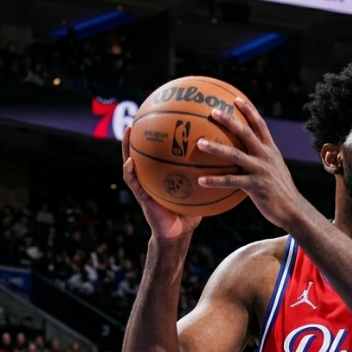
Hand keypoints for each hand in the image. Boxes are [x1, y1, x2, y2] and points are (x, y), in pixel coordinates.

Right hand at [121, 126, 199, 242]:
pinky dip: (130, 172)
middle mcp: (151, 177)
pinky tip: (130, 163)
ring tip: (127, 132)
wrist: (178, 233)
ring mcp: (144, 186)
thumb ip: (205, 176)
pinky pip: (134, 183)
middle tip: (136, 117)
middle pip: (141, 152)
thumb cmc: (190, 212)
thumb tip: (224, 158)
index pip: (157, 152)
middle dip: (138, 135)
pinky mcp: (142, 197)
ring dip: (127, 148)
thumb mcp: (198, 191)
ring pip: (131, 163)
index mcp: (162, 174)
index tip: (157, 117)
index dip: (157, 135)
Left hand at [196, 99, 305, 229]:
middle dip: (229, 120)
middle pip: (246, 133)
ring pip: (235, 155)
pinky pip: (231, 181)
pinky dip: (215, 181)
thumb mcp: (275, 170)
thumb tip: (248, 155)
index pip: (260, 125)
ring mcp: (261, 170)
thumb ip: (263, 160)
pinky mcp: (255, 186)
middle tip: (213, 112)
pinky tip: (200, 180)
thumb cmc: (280, 192)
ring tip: (199, 143)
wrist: (293, 210)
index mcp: (271, 150)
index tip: (236, 99)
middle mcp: (266, 156)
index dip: (249, 111)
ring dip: (216, 148)